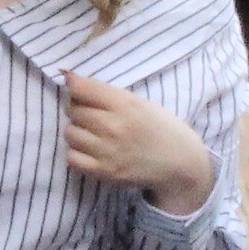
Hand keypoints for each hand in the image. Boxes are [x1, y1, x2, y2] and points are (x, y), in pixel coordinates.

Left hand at [63, 72, 213, 213]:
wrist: (180, 163)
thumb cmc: (161, 128)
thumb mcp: (140, 103)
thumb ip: (106, 93)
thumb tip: (68, 77)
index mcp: (125, 104)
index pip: (81, 89)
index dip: (75, 88)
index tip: (78, 91)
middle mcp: (114, 126)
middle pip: (73, 110)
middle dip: (78, 110)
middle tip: (92, 115)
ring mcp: (107, 151)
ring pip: (70, 133)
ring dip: (77, 131)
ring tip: (92, 134)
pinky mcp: (104, 172)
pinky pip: (72, 158)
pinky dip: (77, 153)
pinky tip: (90, 151)